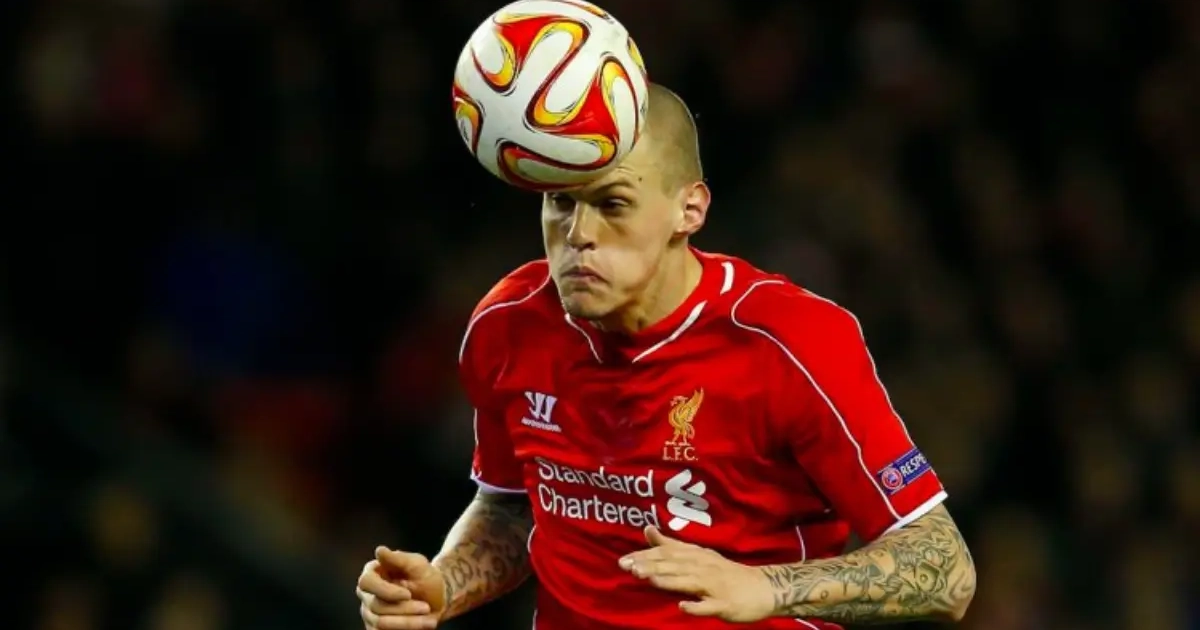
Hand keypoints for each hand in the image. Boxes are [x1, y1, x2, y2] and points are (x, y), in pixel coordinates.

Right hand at [357, 546, 447, 629]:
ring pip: (380, 623)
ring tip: (430, 621)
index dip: (387, 591)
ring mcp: (369, 612)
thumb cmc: (425, 577)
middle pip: (376, 606)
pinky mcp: (375, 628)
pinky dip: (405, 629)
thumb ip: (398, 558)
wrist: (436, 597)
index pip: (367, 582)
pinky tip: (422, 626)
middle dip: (404, 609)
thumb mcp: (417, 565)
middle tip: (426, 608)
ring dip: (407, 622)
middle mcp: (366, 593)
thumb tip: (379, 550)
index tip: (408, 594)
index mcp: (373, 573)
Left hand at [619, 526, 774, 622]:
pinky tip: (683, 607)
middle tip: (629, 567)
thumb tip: (646, 529)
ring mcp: (715, 586)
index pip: (667, 553)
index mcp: (696, 556)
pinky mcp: (725, 604)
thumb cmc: (724, 573)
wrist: (763, 588)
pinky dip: (697, 606)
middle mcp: (704, 567)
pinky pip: (710, 606)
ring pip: (690, 582)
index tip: (623, 560)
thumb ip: (670, 544)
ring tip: (650, 580)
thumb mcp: (698, 555)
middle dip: (652, 566)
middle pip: (675, 565)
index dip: (645, 556)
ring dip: (670, 581)